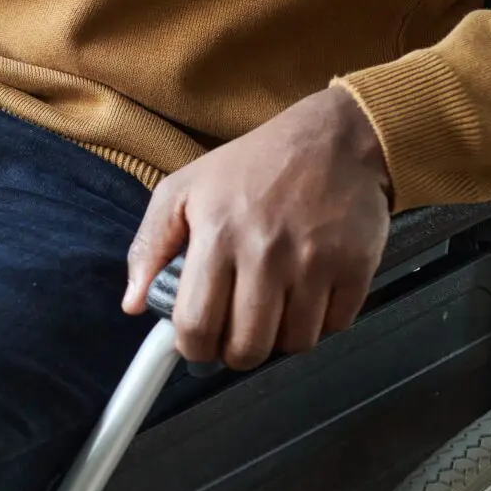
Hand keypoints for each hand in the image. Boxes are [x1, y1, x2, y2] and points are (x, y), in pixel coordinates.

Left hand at [123, 86, 393, 369]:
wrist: (337, 138)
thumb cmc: (254, 164)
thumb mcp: (183, 190)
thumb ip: (149, 247)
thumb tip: (133, 304)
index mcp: (217, 237)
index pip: (197, 325)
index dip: (194, 349)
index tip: (198, 345)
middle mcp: (266, 254)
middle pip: (248, 347)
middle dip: (235, 353)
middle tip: (235, 335)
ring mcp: (315, 262)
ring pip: (294, 343)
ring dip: (280, 340)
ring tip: (272, 313)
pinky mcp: (357, 266)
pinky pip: (335, 326)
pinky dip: (320, 323)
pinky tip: (307, 298)